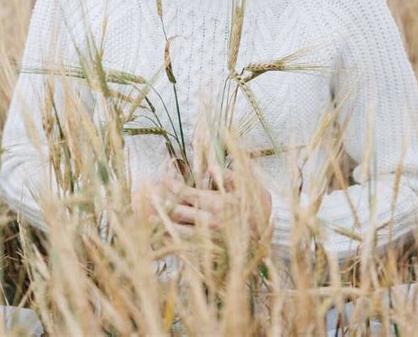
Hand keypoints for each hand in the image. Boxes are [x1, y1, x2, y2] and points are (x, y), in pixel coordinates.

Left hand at [133, 165, 271, 241]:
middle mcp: (210, 222)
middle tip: (144, 197)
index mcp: (216, 203)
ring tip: (146, 219)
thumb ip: (227, 174)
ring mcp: (209, 238)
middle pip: (178, 212)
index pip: (186, 193)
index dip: (171, 185)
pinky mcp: (211, 250)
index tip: (160, 178)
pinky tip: (164, 237)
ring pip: (179, 231)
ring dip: (162, 224)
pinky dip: (175, 241)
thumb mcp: (246, 184)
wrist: (272, 232)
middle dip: (160, 204)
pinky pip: (188, 247)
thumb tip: (210, 166)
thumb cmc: (258, 203)